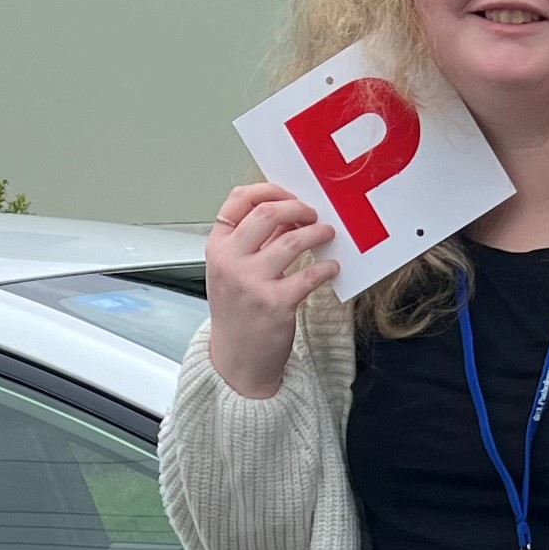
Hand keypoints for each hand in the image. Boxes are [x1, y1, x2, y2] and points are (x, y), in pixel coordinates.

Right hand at [203, 182, 336, 399]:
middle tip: (313, 214)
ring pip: (292, 240)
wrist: (237, 359)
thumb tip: (287, 212)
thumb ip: (252, 241)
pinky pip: (309, 275)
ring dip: (317, 232)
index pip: (237, 201)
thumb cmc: (237, 312)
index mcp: (217, 247)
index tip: (289, 194)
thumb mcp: (230, 271)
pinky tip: (331, 268)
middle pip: (267, 213)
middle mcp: (230, 262)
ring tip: (327, 234)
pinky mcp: (275, 304)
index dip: (268, 190)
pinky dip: (326, 268)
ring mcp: (251, 283)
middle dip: (298, 208)